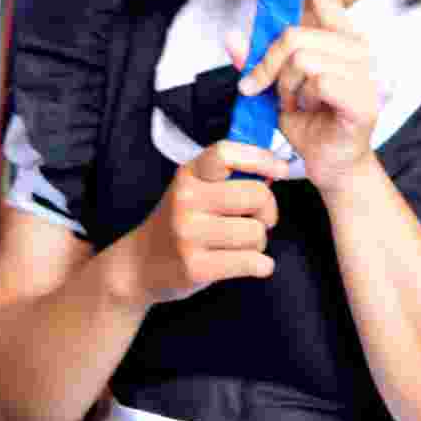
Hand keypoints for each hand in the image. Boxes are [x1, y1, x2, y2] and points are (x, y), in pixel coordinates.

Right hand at [116, 140, 287, 306]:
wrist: (139, 264)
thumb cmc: (180, 222)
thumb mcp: (194, 188)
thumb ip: (226, 178)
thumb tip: (275, 173)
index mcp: (189, 174)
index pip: (226, 153)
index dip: (260, 158)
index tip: (281, 171)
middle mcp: (186, 199)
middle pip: (255, 194)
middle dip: (268, 210)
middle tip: (260, 219)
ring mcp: (189, 234)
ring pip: (256, 232)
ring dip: (260, 241)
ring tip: (244, 244)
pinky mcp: (196, 267)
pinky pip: (250, 262)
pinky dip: (261, 265)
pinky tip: (255, 264)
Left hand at [236, 0, 379, 194]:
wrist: (332, 167)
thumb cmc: (310, 124)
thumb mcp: (275, 89)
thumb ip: (257, 61)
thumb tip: (232, 36)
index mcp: (338, 40)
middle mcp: (356, 48)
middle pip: (294, 35)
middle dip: (269, 66)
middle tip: (267, 89)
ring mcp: (364, 72)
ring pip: (301, 59)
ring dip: (286, 89)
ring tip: (298, 106)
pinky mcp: (364, 97)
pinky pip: (317, 82)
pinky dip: (302, 101)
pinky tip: (312, 114)